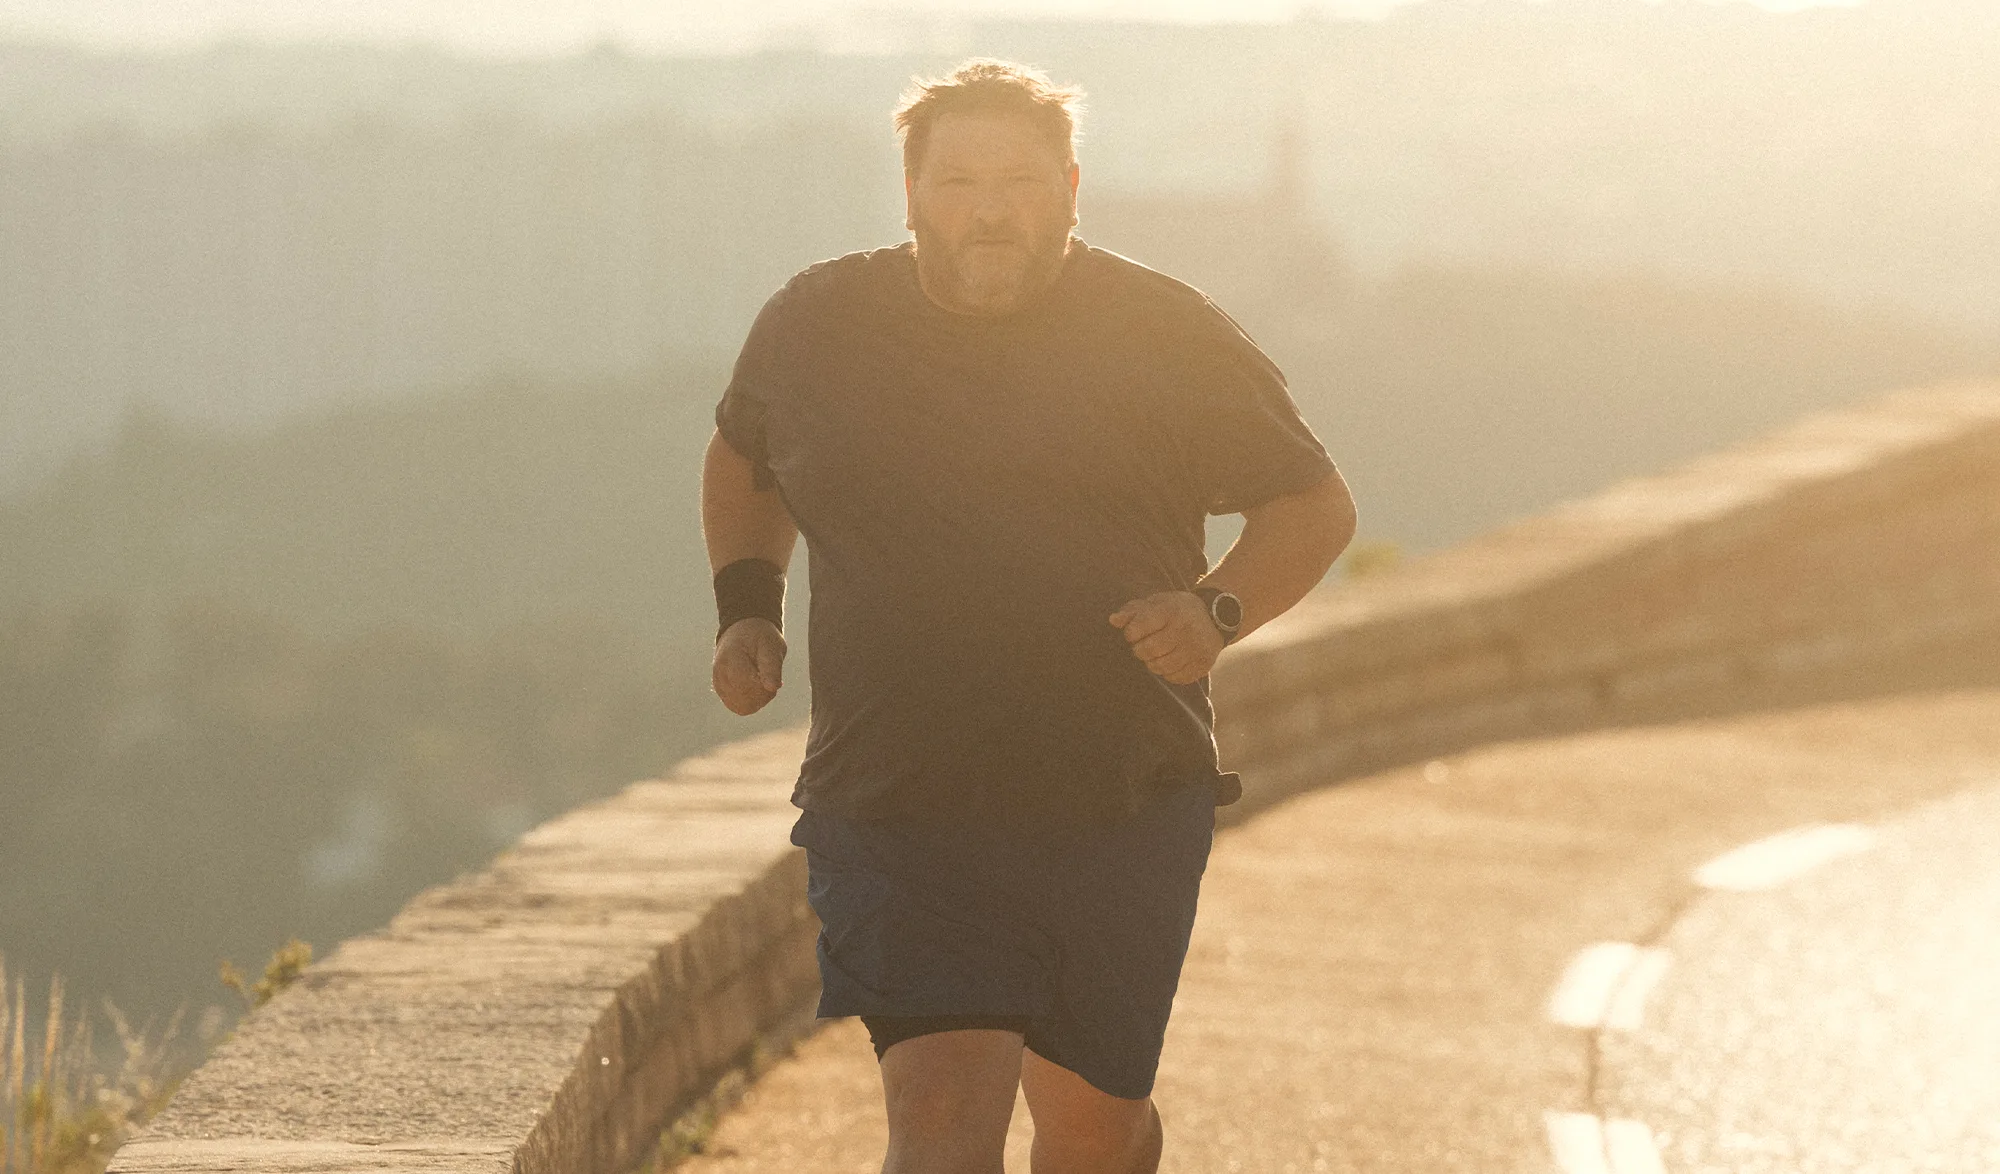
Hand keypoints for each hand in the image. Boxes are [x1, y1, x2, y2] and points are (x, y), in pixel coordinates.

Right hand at [712, 618, 785, 714]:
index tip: (770, 673)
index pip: (747, 687)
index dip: (764, 687)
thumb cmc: (759, 637)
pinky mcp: (722, 691)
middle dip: (763, 695)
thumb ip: (772, 667)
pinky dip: (752, 701)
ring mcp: (719, 684)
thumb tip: (773, 688)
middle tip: (769, 677)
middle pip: (745, 701)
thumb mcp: (770, 645)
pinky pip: (739, 707)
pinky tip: (757, 686)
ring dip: (758, 699)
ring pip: (742, 708)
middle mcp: (720, 674)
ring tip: (762, 680)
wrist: (743, 630)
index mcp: (730, 660)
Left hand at [1108, 591, 1225, 684]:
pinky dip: (1168, 673)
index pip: (1137, 628)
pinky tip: (1170, 661)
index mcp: (1170, 611)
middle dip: (1140, 651)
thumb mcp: (1156, 603)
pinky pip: (1175, 678)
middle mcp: (1184, 629)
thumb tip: (1113, 620)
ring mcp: (1195, 648)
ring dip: (1152, 663)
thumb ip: (1132, 611)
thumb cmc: (1176, 610)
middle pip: (1147, 651)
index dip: (1130, 634)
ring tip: (1156, 654)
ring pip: (1160, 667)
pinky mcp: (1202, 664)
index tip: (1134, 633)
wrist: (1214, 617)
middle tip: (1144, 646)